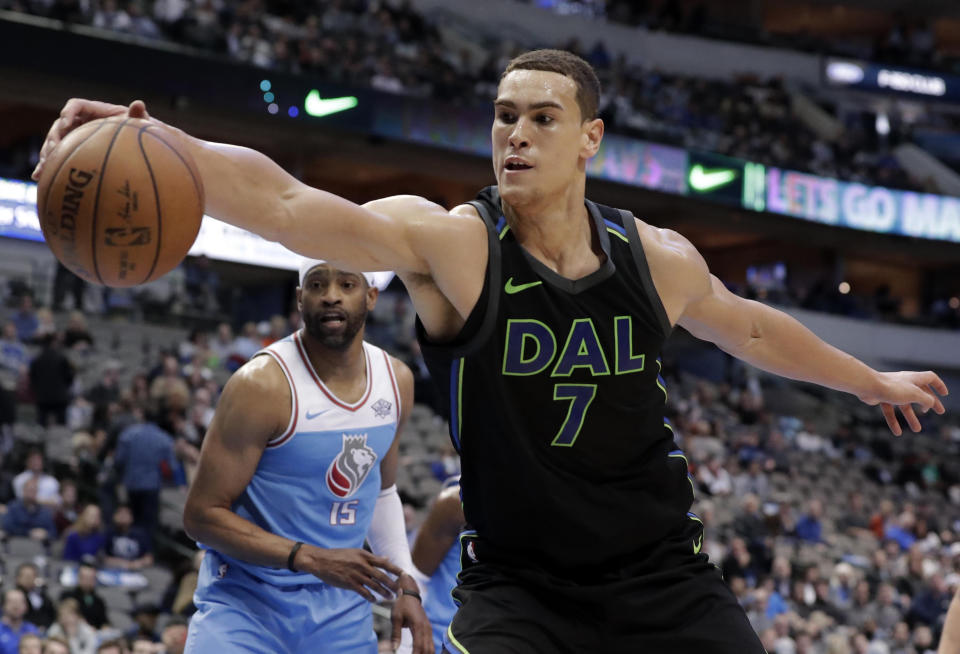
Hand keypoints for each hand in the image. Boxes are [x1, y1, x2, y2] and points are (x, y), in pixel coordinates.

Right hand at [32, 98, 151, 181]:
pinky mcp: (74, 150)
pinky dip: (48, 166)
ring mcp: (75, 136)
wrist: (140, 146)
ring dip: (47, 153)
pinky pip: (58, 157)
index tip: (66, 123)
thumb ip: (138, 115)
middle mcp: (81, 121)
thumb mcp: (141, 123)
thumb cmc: (141, 131)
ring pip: (55, 142)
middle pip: (60, 125)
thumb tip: (138, 104)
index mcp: (94, 110)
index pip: (76, 105)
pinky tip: (38, 177)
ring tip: (43, 167)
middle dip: (53, 137)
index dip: (68, 112)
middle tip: (54, 150)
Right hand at [298, 545, 400, 601]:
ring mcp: (356, 574)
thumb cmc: (339, 555)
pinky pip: (363, 591)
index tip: (404, 574)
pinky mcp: (349, 583)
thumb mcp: (356, 552)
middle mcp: (362, 564)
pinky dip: (370, 596)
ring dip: (383, 592)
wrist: (321, 561)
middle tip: (401, 590)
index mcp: (365, 556)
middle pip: (381, 576)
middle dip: (392, 584)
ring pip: (374, 585)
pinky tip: (375, 600)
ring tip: (390, 597)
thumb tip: (386, 559)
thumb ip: (372, 557)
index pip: (384, 563)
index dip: (395, 569)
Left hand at [391, 577, 431, 653]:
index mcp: (418, 625)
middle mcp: (426, 628)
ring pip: (431, 648)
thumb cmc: (401, 604)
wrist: (410, 593)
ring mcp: (429, 628)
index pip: (418, 646)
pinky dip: (427, 651)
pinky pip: (430, 644)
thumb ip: (395, 634)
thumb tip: (394, 649)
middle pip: (427, 649)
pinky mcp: (428, 629)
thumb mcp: (396, 618)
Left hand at [858, 370, 947, 435]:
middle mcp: (904, 383)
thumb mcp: (915, 395)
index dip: (939, 385)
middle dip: (930, 403)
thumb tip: (930, 404)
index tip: (944, 394)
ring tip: (917, 430)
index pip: (931, 378)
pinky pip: (890, 410)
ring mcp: (892, 390)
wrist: (868, 386)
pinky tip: (897, 433)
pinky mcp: (882, 397)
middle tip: (939, 412)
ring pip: (905, 405)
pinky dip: (894, 421)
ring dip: (911, 417)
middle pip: (921, 393)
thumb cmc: (892, 388)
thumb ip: (927, 400)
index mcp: (914, 378)